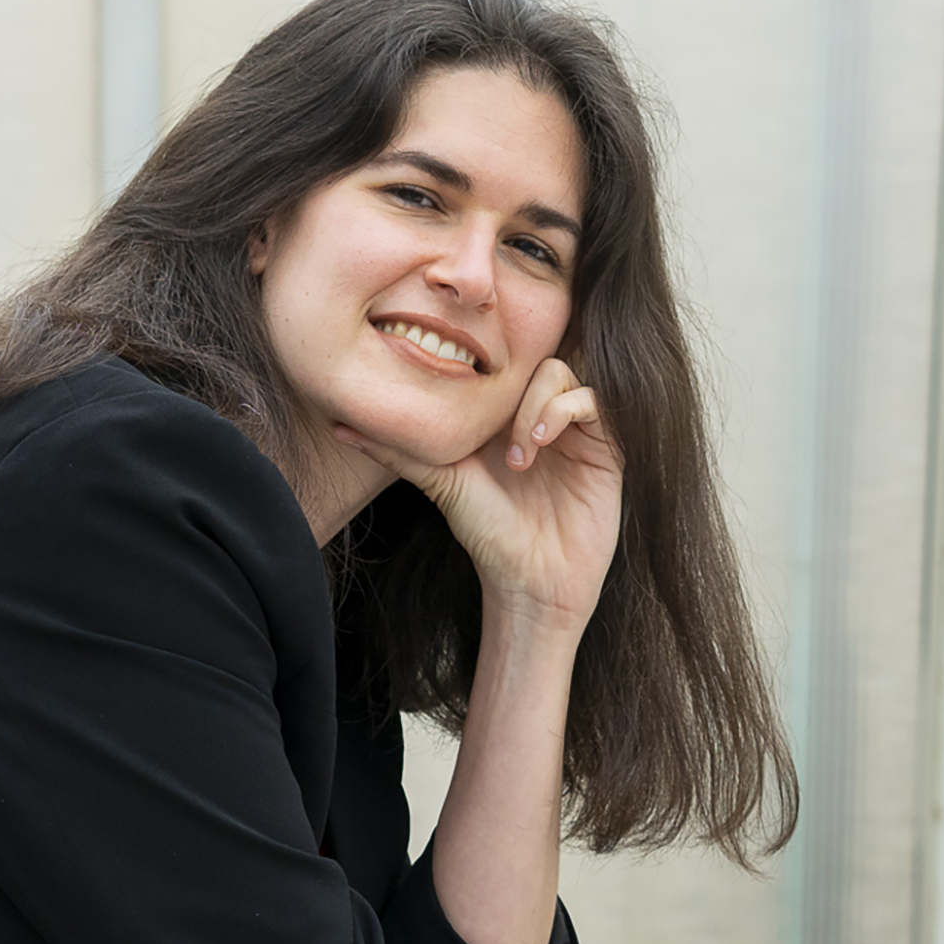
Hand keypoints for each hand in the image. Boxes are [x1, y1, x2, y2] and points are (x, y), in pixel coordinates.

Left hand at [335, 357, 622, 629]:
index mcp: (503, 418)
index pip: (500, 364)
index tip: (462, 402)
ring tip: (521, 453)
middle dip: (511, 392)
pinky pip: (594, 400)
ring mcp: (573, 430)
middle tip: (500, 445)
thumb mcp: (438, 483)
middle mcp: (538, 416)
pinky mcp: (605, 446)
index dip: (484, 367)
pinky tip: (540, 446)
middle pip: (532, 359)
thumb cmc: (487, 536)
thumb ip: (396, 452)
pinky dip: (565, 411)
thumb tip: (339, 426)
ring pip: (561, 373)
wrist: (533, 584)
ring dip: (536, 406)